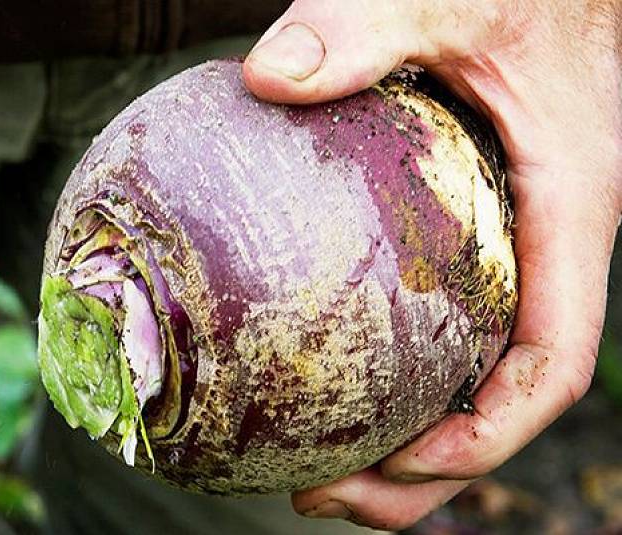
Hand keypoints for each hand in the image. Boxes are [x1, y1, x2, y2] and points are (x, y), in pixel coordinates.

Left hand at [244, 0, 621, 528]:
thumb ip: (362, 28)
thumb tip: (263, 78)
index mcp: (563, 217)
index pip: (550, 363)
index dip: (490, 434)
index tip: (405, 465)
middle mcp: (538, 252)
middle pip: (496, 402)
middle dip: (422, 473)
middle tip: (320, 497)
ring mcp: (501, 251)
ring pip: (462, 374)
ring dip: (394, 438)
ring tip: (306, 470)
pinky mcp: (462, 235)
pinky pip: (432, 322)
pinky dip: (380, 367)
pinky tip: (306, 367)